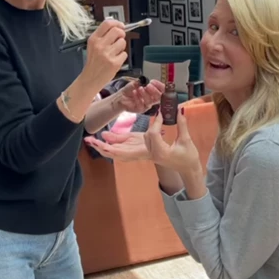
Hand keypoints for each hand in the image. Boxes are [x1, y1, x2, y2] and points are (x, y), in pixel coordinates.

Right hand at [83, 18, 126, 89]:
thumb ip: (103, 35)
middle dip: (121, 34)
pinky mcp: (115, 63)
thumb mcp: (93, 45)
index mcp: (94, 39)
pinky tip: (115, 60)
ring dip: (121, 47)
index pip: (107, 23)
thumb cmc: (94, 61)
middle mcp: (100, 45)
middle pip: (117, 31)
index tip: (121, 26)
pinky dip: (121, 56)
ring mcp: (107, 54)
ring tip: (114, 52)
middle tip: (119, 39)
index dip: (117, 23)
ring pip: (123, 42)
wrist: (91, 78)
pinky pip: (125, 54)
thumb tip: (117, 27)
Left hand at [85, 109, 201, 175]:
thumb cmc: (187, 156)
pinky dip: (112, 143)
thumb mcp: (186, 141)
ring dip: (104, 147)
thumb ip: (182, 125)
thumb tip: (180, 109)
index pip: (149, 137)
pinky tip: (102, 138)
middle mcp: (145, 155)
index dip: (154, 124)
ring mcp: (141, 154)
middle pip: (121, 153)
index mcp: (156, 153)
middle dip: (106, 147)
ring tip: (90, 140)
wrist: (186, 168)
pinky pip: (122, 148)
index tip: (158, 114)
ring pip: (118, 153)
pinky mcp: (139, 151)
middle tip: (93, 140)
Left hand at [116, 78, 164, 114]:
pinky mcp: (141, 109)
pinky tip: (134, 92)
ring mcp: (147, 105)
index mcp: (153, 92)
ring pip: (150, 101)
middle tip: (148, 85)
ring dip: (145, 94)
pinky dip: (138, 98)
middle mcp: (152, 99)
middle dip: (154, 91)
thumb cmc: (130, 90)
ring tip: (140, 88)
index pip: (161, 90)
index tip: (153, 81)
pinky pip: (141, 105)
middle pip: (158, 97)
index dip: (159, 86)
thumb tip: (145, 80)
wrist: (121, 97)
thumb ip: (140, 82)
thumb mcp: (135, 83)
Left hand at [144, 109, 201, 174]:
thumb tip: (179, 110)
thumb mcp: (186, 140)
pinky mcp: (154, 155)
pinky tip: (159, 128)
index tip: (162, 112)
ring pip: (147, 138)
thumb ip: (182, 125)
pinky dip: (152, 133)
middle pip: (148, 135)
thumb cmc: (189, 157)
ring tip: (160, 119)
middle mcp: (154, 154)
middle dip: (154, 123)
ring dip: (152, 128)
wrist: (189, 170)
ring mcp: (152, 155)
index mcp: (161, 152)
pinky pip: (149, 142)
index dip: (157, 121)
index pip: (154, 133)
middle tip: (161, 114)